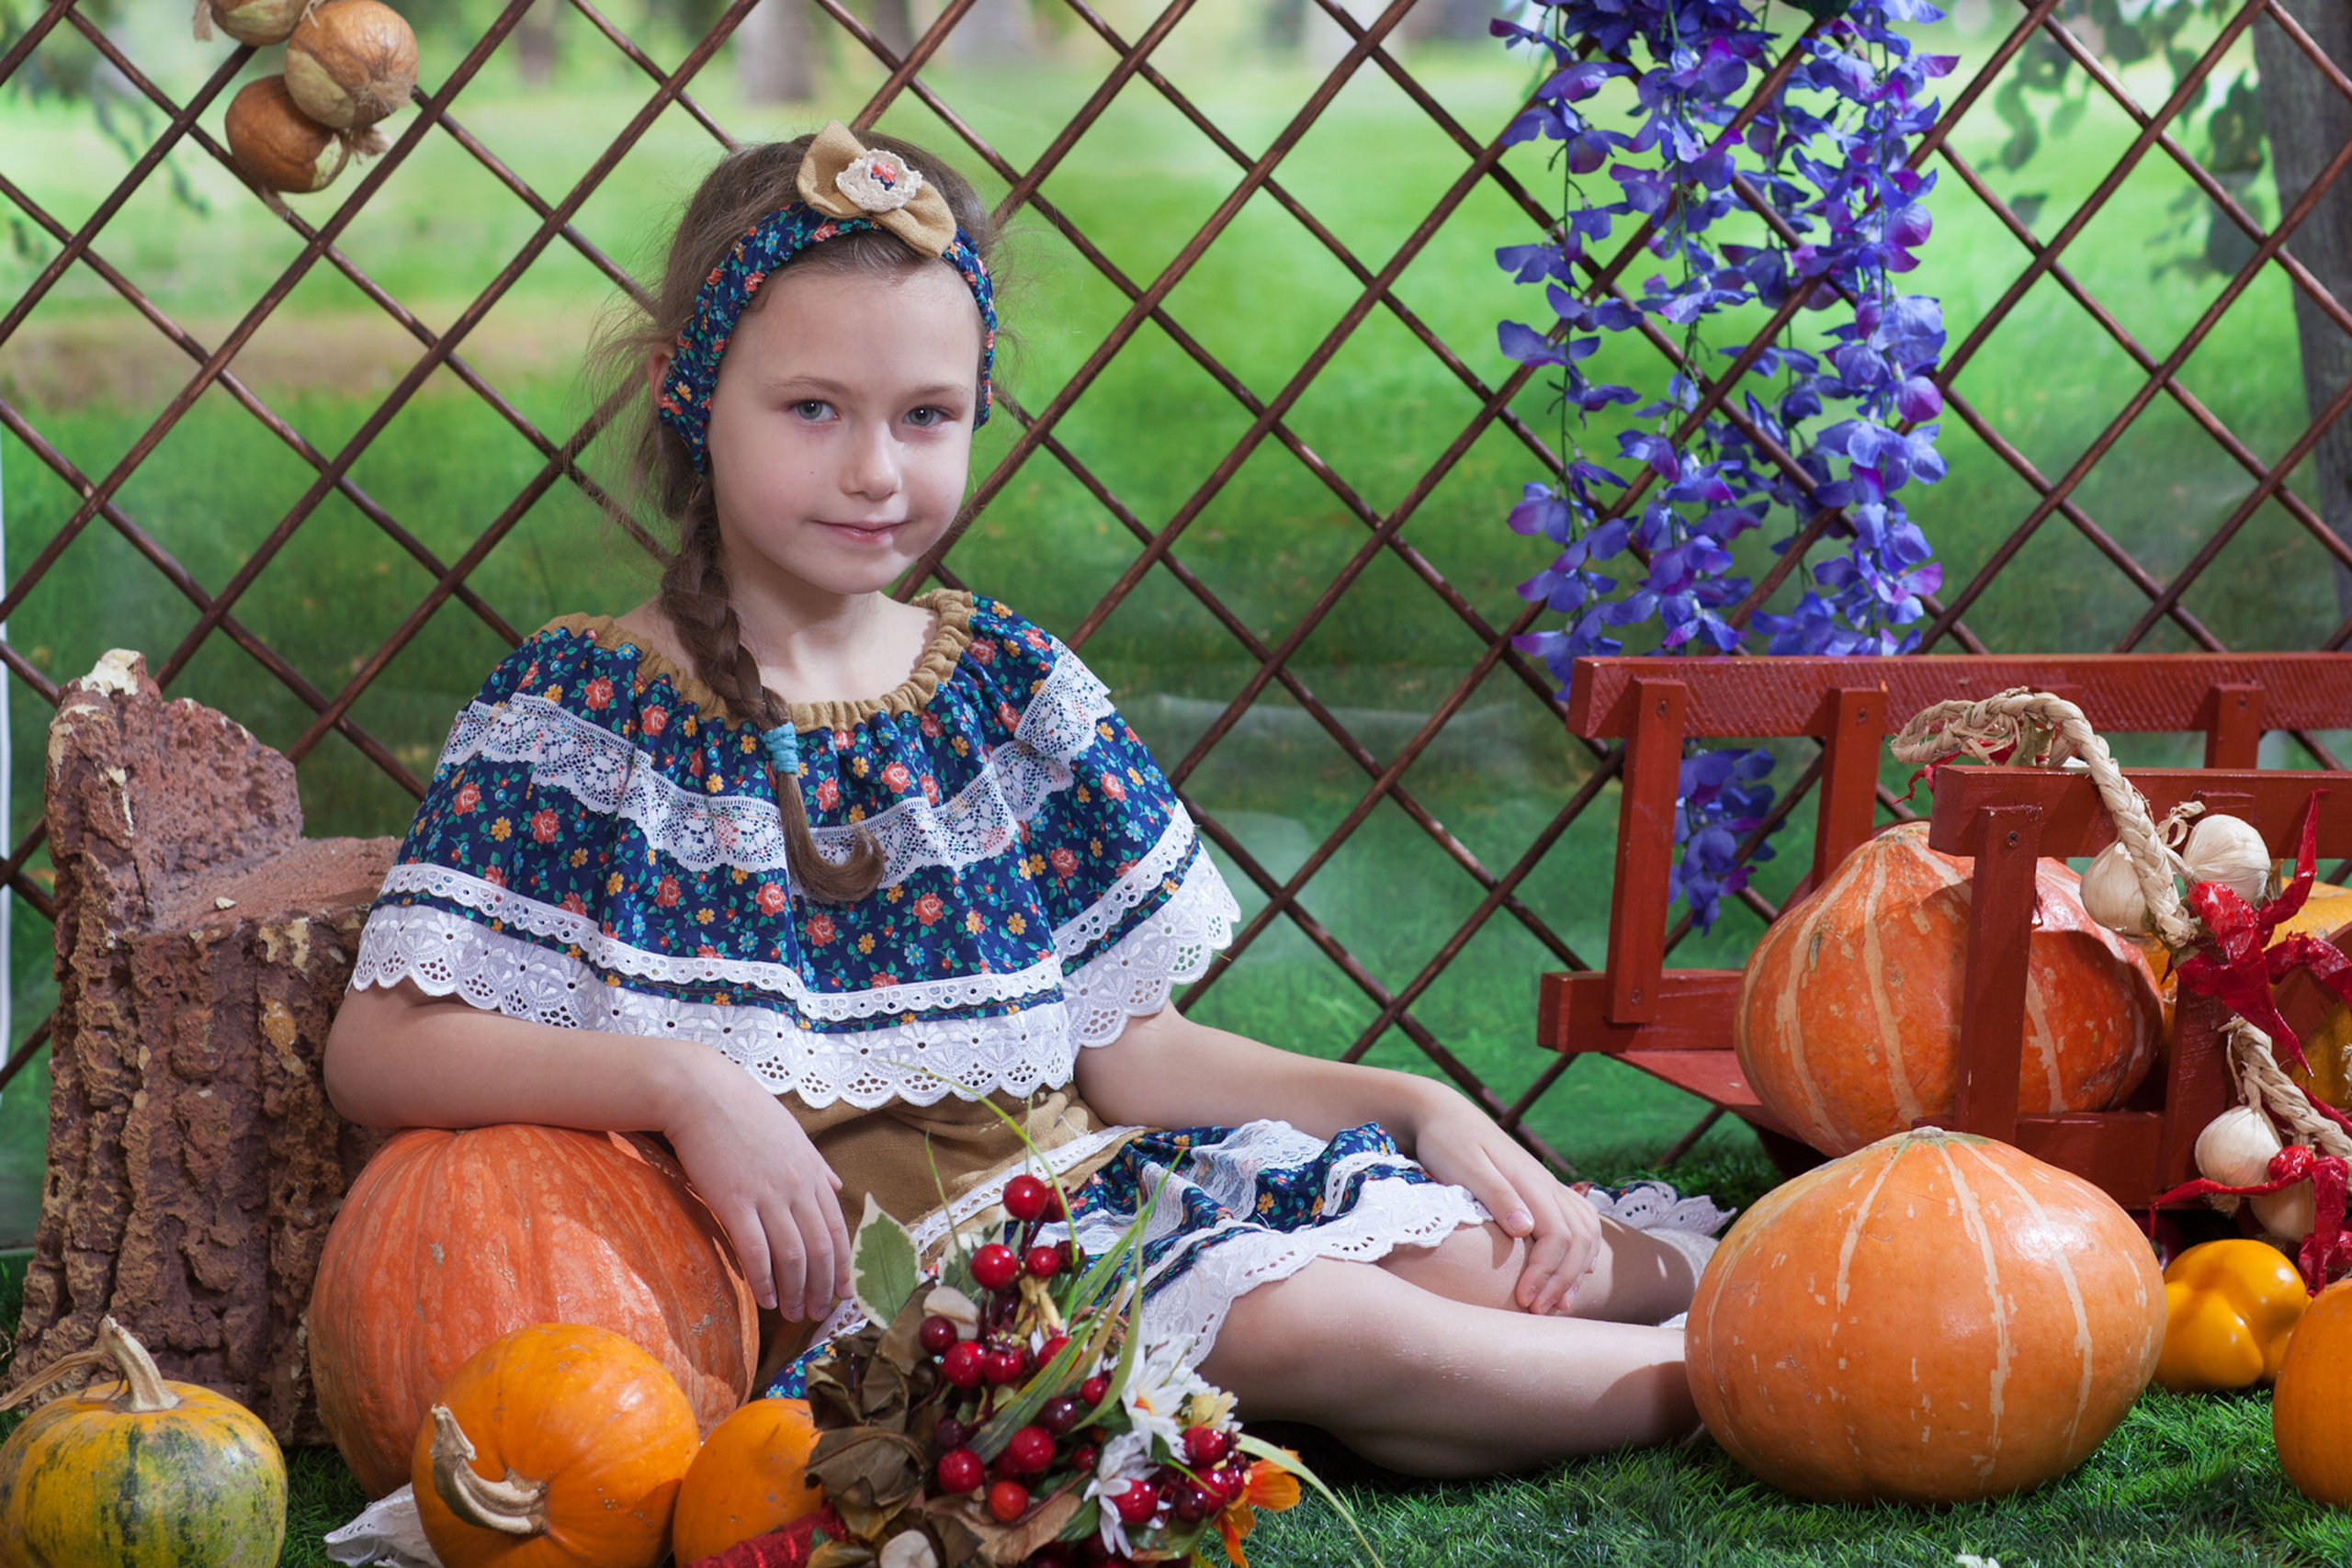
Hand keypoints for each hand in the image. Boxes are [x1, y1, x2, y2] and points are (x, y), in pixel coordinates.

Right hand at [661, 1053, 852, 1322]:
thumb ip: (816, 1166)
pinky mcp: (734, 1201)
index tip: (845, 1293)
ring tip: (795, 1313)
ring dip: (796, 1291)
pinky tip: (766, 1298)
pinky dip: (764, 1280)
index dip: (844, 1267)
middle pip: (820, 1249)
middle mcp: (796, 1186)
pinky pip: (756, 1251)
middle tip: (819, 1314)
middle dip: (823, 1288)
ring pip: (792, 1256)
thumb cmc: (744, 1111)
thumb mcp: (792, 1134)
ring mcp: (767, 1195)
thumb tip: (837, 1188)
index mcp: (812, 1173)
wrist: (702, 1093)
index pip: (838, 1230)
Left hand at [1405, 1090, 1600, 1314]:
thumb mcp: (1464, 1166)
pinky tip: (1574, 1273)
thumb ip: (1495, 1195)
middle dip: (1563, 1279)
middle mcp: (1546, 1184)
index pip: (1558, 1236)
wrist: (1443, 1114)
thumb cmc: (1446, 1142)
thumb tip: (1526, 1229)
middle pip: (1579, 1239)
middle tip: (1537, 1311)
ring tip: (1559, 1303)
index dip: (1547, 1273)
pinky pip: (1579, 1221)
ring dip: (1577, 1269)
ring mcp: (1547, 1186)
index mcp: (1530, 1181)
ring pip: (1586, 1231)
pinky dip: (1583, 1251)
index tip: (1524, 1300)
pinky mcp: (1541, 1190)